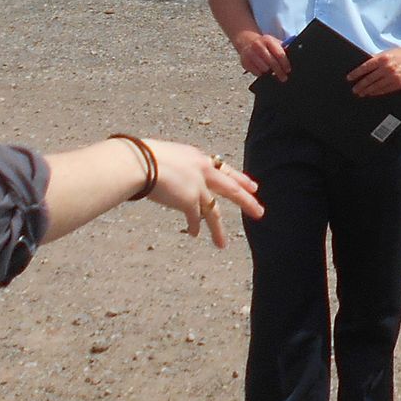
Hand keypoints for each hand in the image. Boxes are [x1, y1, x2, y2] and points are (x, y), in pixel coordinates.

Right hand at [138, 143, 263, 247]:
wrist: (141, 162)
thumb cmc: (143, 156)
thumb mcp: (166, 155)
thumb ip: (175, 167)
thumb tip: (167, 174)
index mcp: (198, 158)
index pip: (223, 169)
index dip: (239, 178)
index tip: (252, 186)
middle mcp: (203, 171)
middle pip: (231, 189)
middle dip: (247, 201)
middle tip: (260, 211)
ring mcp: (199, 187)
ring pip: (214, 212)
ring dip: (218, 230)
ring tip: (222, 245)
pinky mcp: (190, 200)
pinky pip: (194, 218)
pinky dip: (194, 227)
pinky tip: (195, 235)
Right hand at [231, 31, 291, 78]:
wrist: (246, 41)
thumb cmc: (263, 44)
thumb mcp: (274, 42)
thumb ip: (283, 48)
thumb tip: (293, 54)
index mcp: (268, 40)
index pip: (279, 54)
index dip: (285, 63)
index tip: (288, 70)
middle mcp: (258, 46)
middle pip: (272, 63)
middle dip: (279, 72)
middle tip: (283, 77)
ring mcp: (250, 54)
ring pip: (264, 68)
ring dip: (269, 72)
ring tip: (272, 72)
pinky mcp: (245, 62)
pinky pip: (256, 72)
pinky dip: (261, 73)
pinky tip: (263, 71)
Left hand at [348, 42, 400, 97]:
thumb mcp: (387, 52)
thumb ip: (376, 58)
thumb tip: (364, 64)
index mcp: (382, 58)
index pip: (365, 67)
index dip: (356, 73)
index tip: (349, 78)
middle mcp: (387, 68)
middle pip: (369, 79)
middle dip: (360, 85)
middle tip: (354, 89)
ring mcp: (393, 77)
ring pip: (376, 86)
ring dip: (367, 91)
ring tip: (361, 93)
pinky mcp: (399, 84)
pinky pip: (385, 90)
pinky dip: (377, 92)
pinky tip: (372, 93)